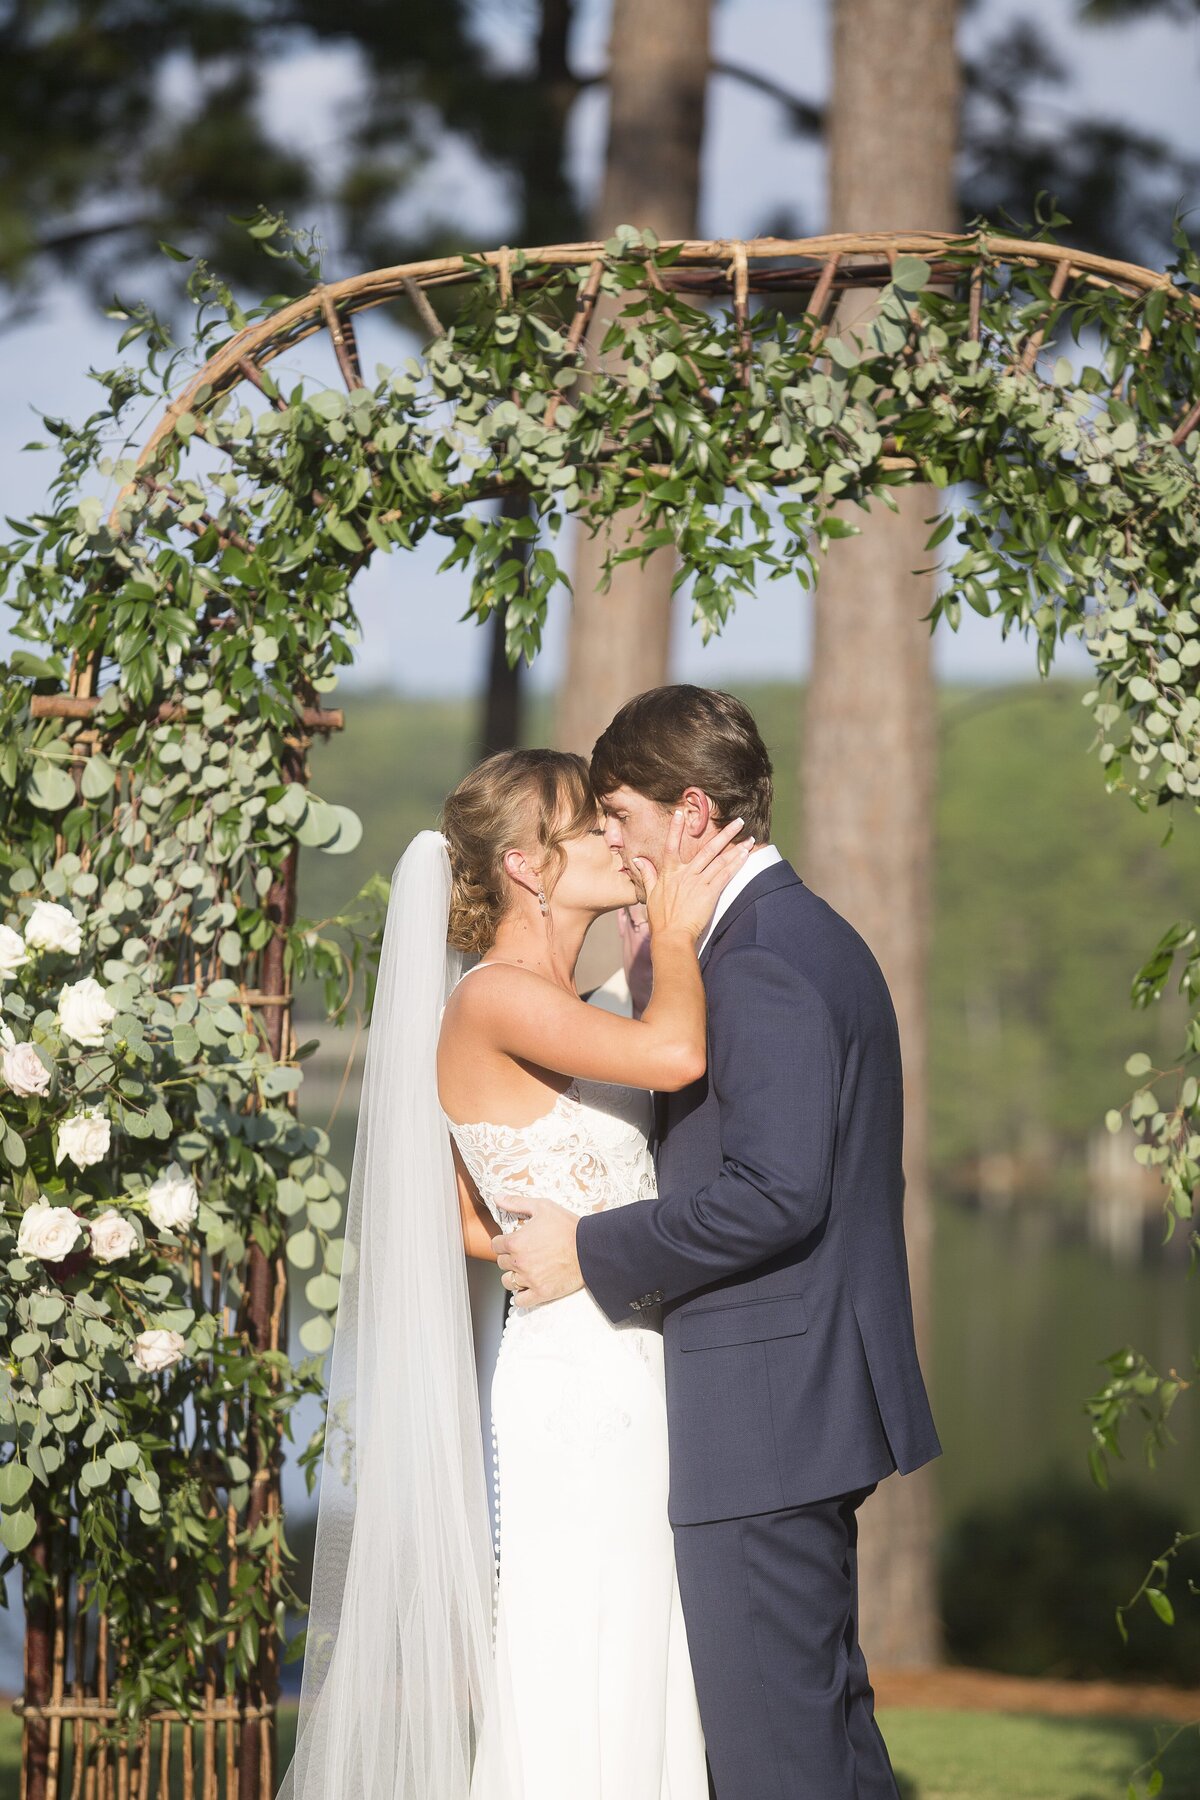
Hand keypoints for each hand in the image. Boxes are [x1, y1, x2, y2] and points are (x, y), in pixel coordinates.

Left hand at [492, 1198, 583, 1307]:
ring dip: (514, 1276)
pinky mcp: (541, 1293)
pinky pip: (521, 1300)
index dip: (504, 1242)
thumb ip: (516, 1202)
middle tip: (524, 1253)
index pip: (496, 1245)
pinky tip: (529, 1286)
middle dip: (510, 1257)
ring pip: (508, 1281)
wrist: (590, 1248)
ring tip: (526, 1270)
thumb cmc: (568, 1226)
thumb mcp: (542, 1207)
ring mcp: (529, 1280)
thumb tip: (497, 1197)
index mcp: (515, 1242)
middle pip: (501, 1263)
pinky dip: (522, 1295)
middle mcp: (519, 1263)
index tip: (513, 1241)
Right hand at [636, 811, 752, 942]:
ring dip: (736, 848)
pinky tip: (745, 855)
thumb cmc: (660, 919)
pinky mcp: (709, 893)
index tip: (682, 813)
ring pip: (720, 860)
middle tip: (738, 821)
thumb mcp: (650, 894)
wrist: (671, 936)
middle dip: (724, 833)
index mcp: (669, 873)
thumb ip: (647, 874)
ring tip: (749, 837)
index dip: (676, 829)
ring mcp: (698, 882)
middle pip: (707, 849)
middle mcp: (685, 874)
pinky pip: (725, 875)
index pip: (671, 845)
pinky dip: (736, 864)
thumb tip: (638, 860)